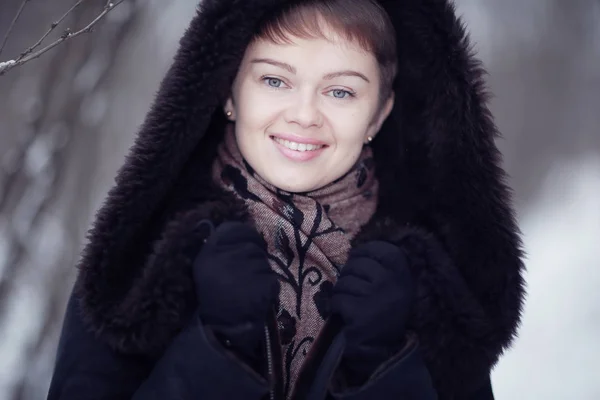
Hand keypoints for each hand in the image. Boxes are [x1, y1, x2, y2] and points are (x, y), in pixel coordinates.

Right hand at [193, 221, 278, 360]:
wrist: (221, 331)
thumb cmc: (213, 298)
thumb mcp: (205, 268)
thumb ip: (216, 246)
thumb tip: (229, 227)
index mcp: (210, 251)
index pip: (235, 228)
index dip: (244, 237)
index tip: (243, 249)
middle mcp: (228, 256)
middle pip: (253, 247)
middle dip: (253, 261)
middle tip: (243, 279)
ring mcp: (248, 269)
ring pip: (265, 263)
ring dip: (261, 275)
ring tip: (248, 290)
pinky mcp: (264, 283)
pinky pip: (272, 279)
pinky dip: (268, 289)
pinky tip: (256, 298)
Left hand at [331, 241, 414, 381]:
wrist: (384, 353)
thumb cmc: (385, 316)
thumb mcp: (393, 288)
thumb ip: (381, 269)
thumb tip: (354, 250)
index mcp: (402, 275)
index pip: (379, 249)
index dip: (362, 252)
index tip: (357, 260)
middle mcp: (391, 283)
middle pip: (355, 265)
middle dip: (348, 276)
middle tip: (353, 291)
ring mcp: (374, 297)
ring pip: (343, 283)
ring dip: (341, 294)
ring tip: (350, 306)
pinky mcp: (358, 312)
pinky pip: (336, 300)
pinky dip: (335, 308)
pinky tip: (345, 316)